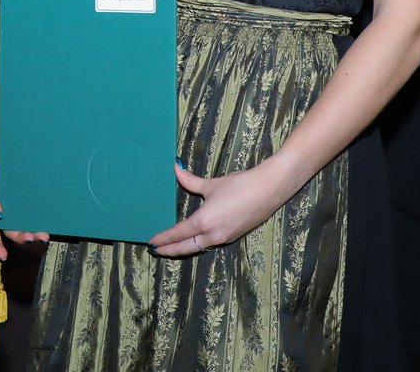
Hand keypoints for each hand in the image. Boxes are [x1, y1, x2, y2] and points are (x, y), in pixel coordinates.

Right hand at [0, 138, 50, 259]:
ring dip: (32, 231)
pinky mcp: (34, 193)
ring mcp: (20, 199)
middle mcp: (4, 202)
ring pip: (24, 222)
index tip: (3, 255)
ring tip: (43, 234)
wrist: (20, 132)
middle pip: (9, 228)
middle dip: (20, 237)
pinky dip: (40, 219)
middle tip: (33, 239)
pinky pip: (36, 210)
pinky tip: (47, 222)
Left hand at [149, 155, 298, 257]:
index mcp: (203, 222)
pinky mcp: (233, 236)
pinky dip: (198, 243)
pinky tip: (194, 239)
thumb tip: (175, 168)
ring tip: (172, 247)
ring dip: (184, 248)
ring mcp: (224, 238)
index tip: (151, 243)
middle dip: (170, 250)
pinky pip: (210, 243)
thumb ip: (190, 180)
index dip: (163, 239)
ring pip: (198, 247)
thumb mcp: (211, 184)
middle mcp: (212, 235)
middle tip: (156, 251)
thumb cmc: (239, 185)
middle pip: (185, 247)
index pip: (177, 234)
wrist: (268, 190)